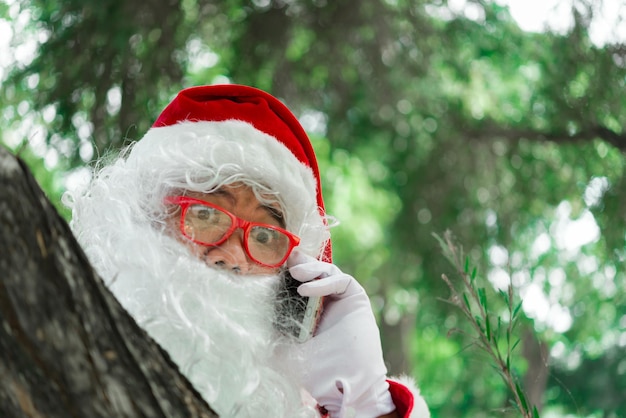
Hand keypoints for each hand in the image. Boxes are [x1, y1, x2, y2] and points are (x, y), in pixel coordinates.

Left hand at [287, 252, 395, 417]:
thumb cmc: (315, 369)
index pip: (296, 283)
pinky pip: (339, 280)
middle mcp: (325, 300)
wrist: (343, 383)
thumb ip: (271, 334)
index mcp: (307, 309)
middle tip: (285, 261)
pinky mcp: (355, 297)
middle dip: (299, 265)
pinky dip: (322, 282)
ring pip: (326, 271)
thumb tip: (246, 324)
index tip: (271, 267)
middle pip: (312, 272)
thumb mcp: (284, 348)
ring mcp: (340, 298)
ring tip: (294, 273)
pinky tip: (305, 289)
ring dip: (309, 269)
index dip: (286, 274)